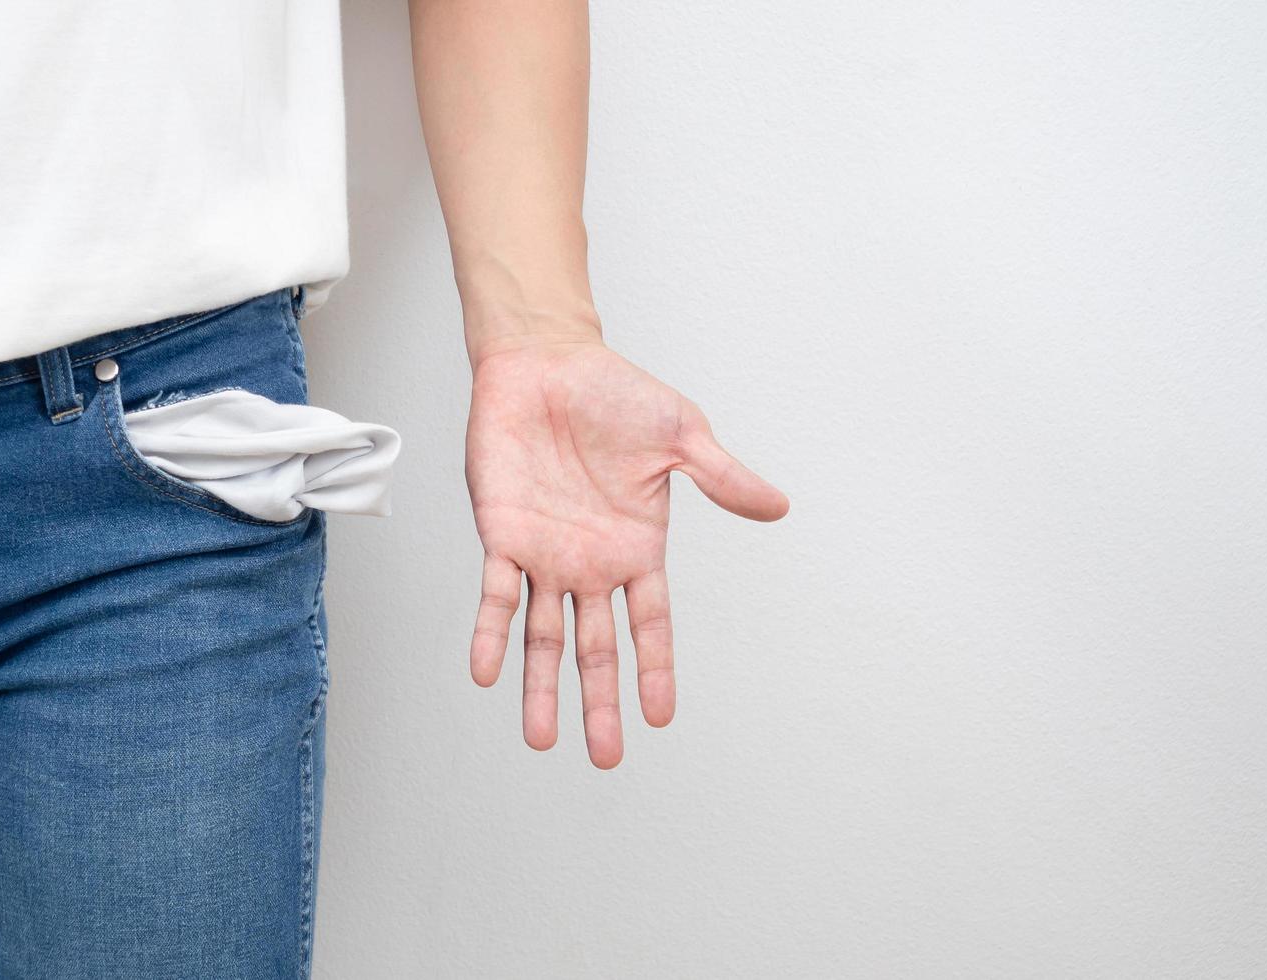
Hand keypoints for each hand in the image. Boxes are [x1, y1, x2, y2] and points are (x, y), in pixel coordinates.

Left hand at [465, 337, 788, 767]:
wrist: (546, 362)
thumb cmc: (614, 393)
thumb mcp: (682, 436)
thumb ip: (722, 478)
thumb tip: (778, 507)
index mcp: (637, 548)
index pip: (650, 624)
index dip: (654, 670)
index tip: (660, 719)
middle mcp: (590, 563)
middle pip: (597, 648)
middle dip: (599, 702)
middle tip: (604, 757)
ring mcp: (544, 554)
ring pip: (544, 637)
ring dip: (542, 688)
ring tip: (543, 739)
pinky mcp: (501, 534)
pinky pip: (496, 596)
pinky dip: (492, 633)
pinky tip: (487, 673)